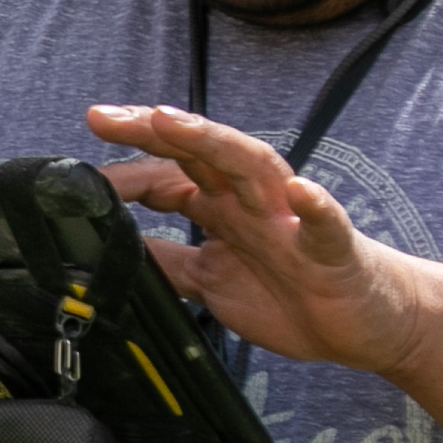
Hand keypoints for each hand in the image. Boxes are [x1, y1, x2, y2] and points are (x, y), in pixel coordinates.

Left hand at [83, 101, 442, 380]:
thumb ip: (164, 262)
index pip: (167, 175)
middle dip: (153, 130)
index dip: (122, 173)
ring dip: (213, 142)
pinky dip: (316, 206)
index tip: (75, 176)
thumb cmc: (294, 295)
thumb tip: (109, 251)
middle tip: (104, 117)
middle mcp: (254, 203)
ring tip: (172, 122)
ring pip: (253, 168)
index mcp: (224, 209)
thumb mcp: (209, 282)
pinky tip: (302, 194)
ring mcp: (293, 220)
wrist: (367, 324)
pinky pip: (325, 223)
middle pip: (200, 152)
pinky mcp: (333, 249)